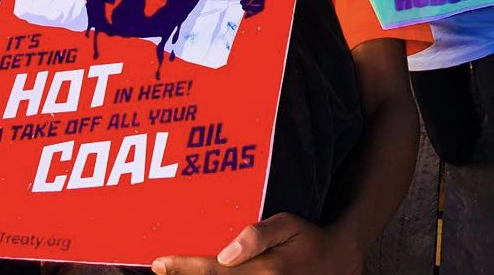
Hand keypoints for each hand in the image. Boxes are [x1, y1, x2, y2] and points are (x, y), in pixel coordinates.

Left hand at [152, 212, 363, 274]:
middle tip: (160, 270)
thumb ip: (258, 235)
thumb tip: (225, 252)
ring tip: (176, 273)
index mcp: (263, 270)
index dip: (182, 268)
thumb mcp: (288, 225)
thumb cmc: (307, 239)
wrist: (335, 263)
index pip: (213, 272)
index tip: (159, 263)